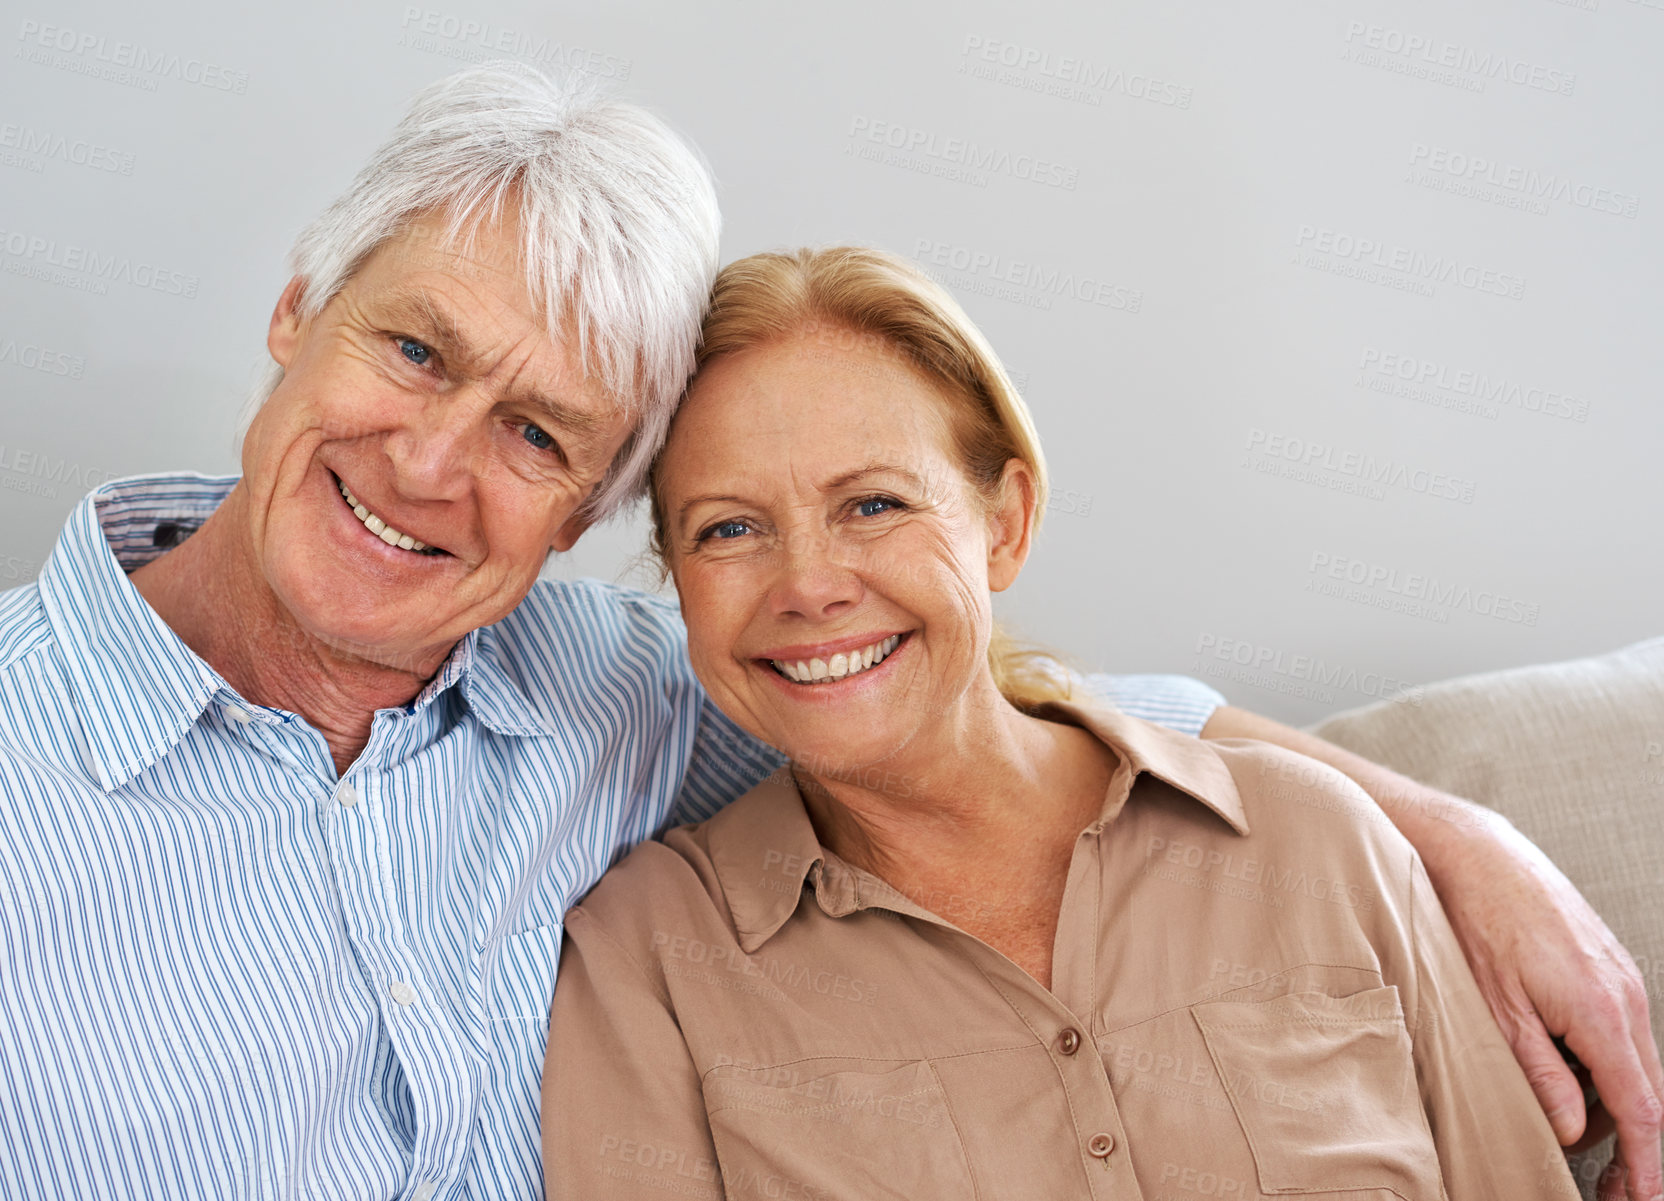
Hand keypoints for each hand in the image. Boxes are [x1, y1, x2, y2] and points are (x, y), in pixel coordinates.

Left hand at [1420, 810, 1663, 1200]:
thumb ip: (1539, 1074)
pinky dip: (1605, 1064)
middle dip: (1635, 1146)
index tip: (1640, 1199)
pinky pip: (1620, 1032)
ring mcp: (1623, 978)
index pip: (1640, 1109)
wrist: (1479, 852)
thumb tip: (1572, 1130)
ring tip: (1582, 1136)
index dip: (1646, 1164)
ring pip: (1633, 1061)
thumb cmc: (1477, 922)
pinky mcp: (1608, 966)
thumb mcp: (1496, 1009)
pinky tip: (1569, 1074)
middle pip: (1646, 1091)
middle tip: (1609, 1190)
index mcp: (1601, 1013)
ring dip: (1617, 1104)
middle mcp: (1626, 996)